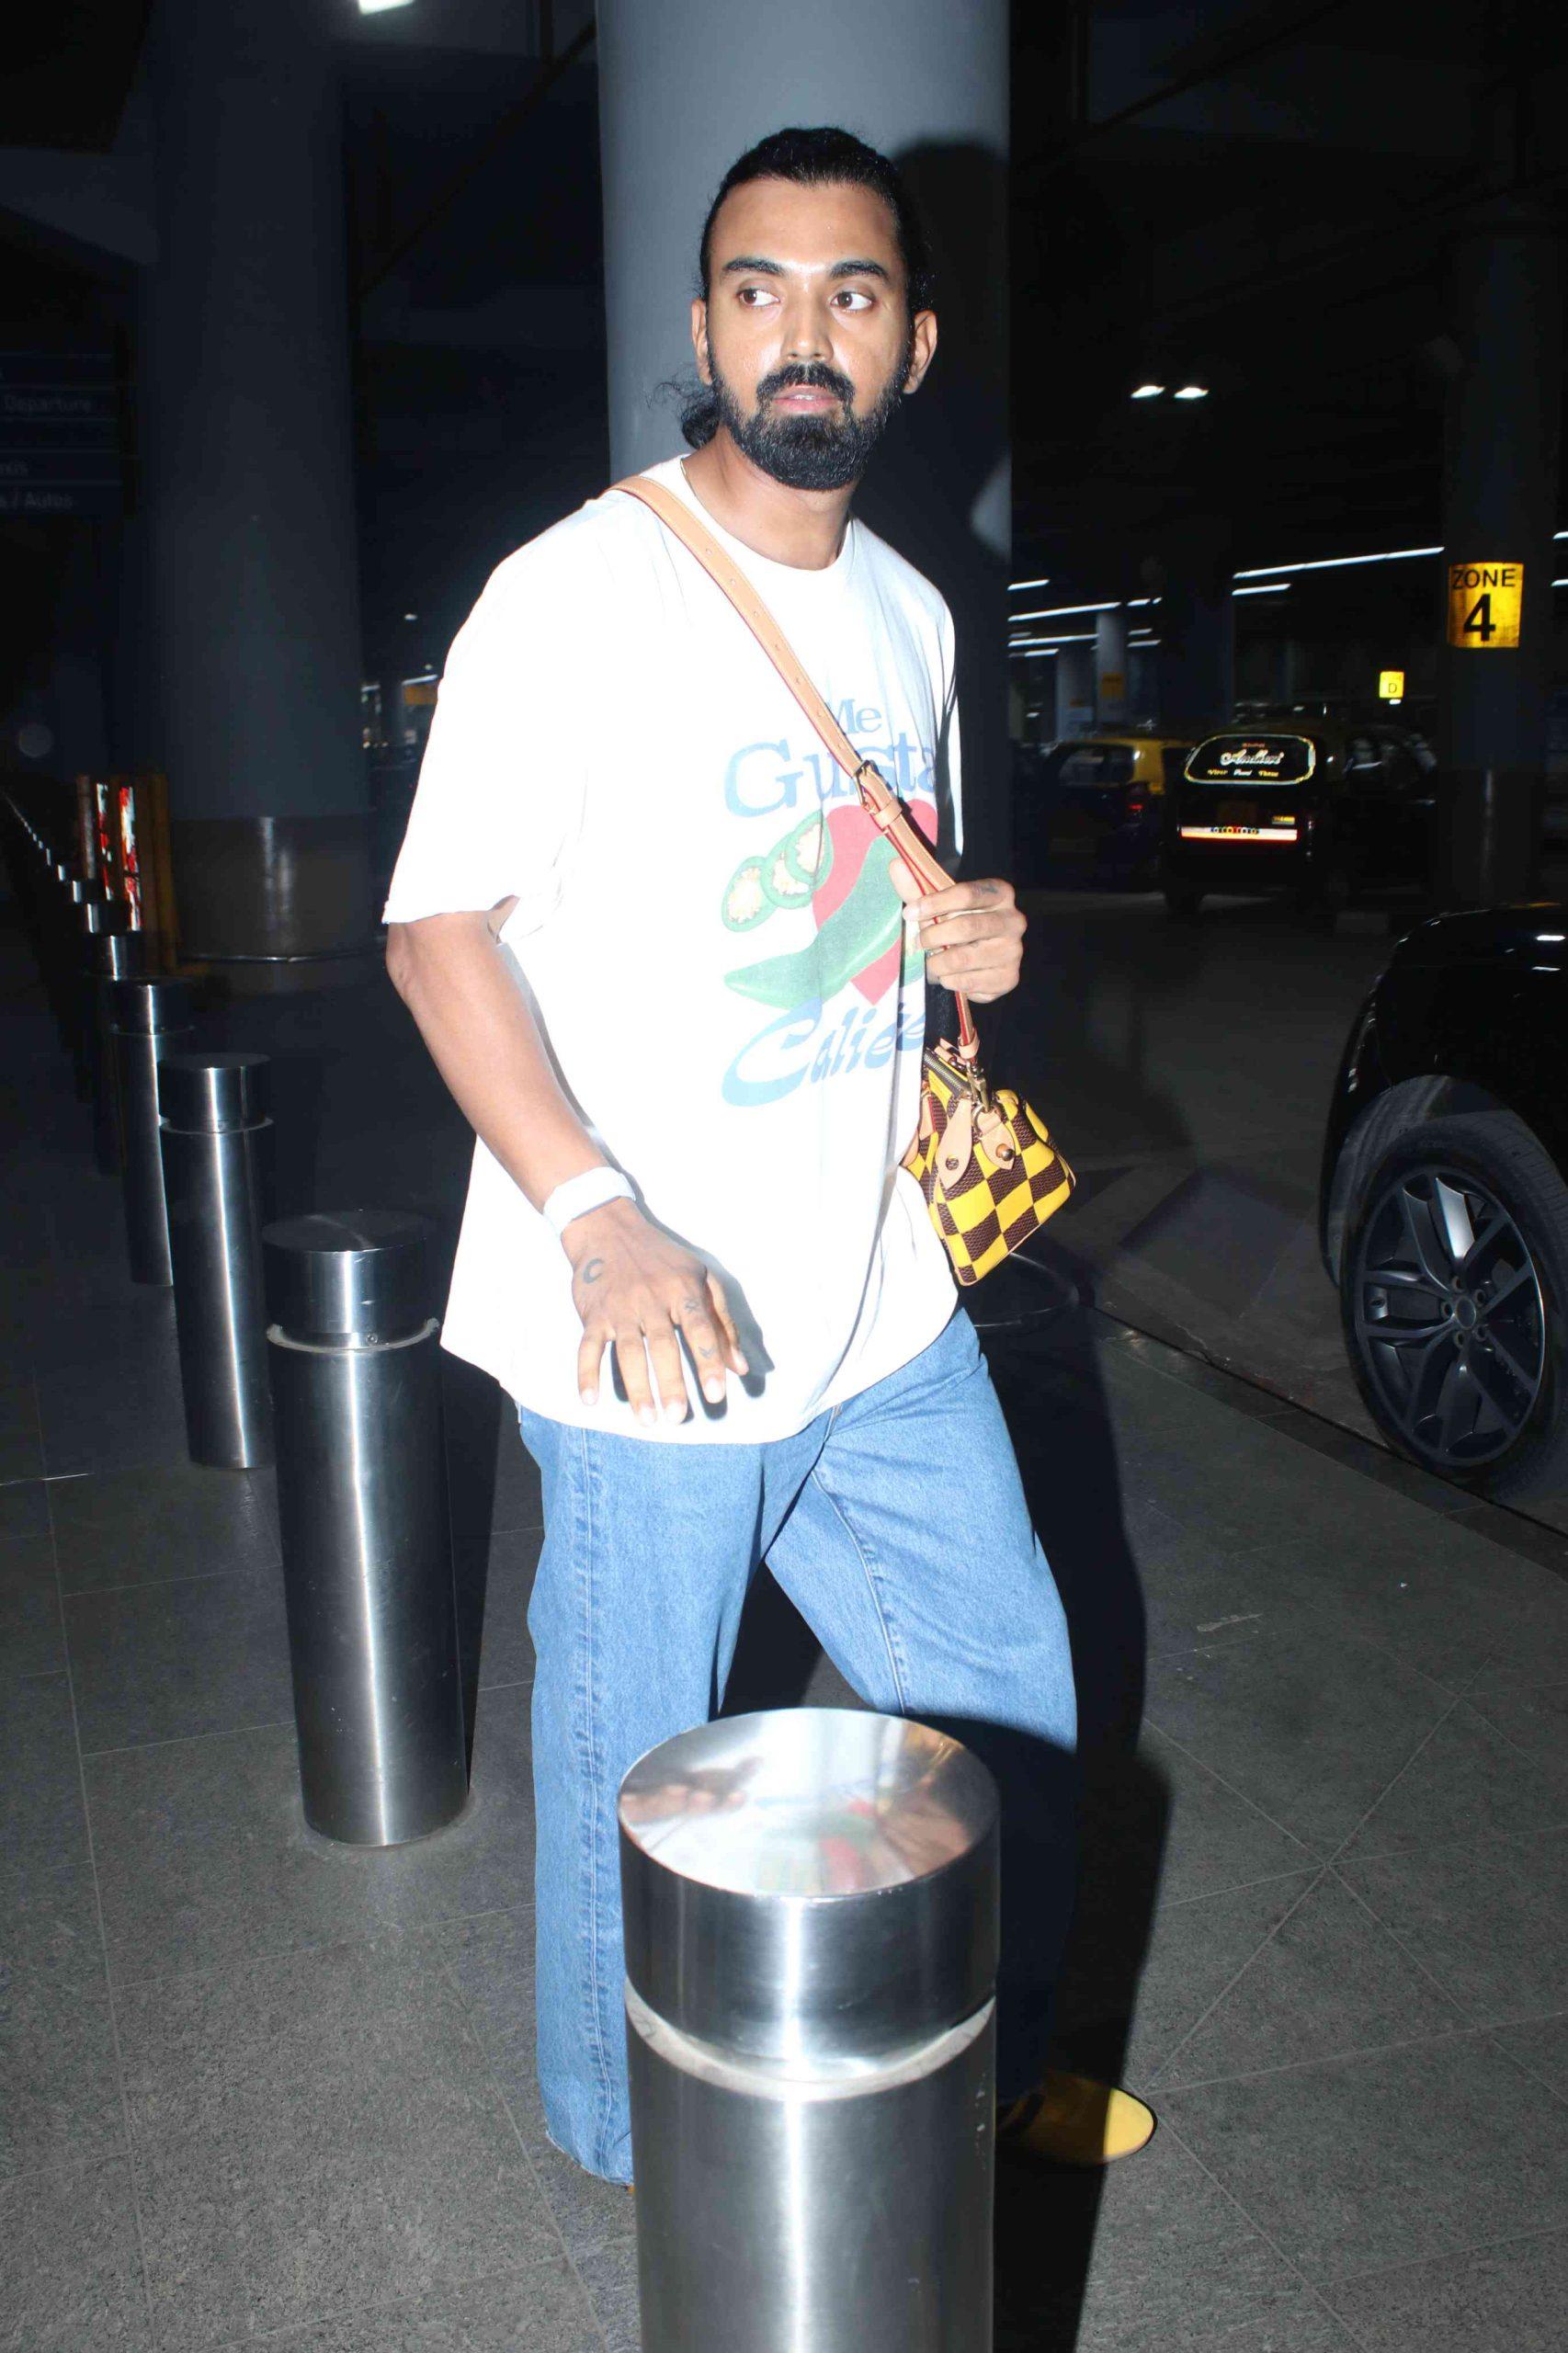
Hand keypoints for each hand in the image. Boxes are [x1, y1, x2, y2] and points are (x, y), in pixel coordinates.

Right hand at [563, 1197, 748, 1424]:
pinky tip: (590, 1399)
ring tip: (646, 1419)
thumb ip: (722, 1322)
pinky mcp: (593, 1313)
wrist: (609, 1229)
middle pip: (663, 1345)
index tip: (715, 1394)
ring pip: (628, 1350)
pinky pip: (587, 1346)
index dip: (708, 1361)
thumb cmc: (663, 1260)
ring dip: (636, 1386)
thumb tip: (739, 1367)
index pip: (700, 1329)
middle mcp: (651, 1299)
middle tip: (677, 1417)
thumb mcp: (701, 1279)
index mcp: (683, 1290)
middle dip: (671, 1382)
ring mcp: (620, 1307)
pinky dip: (586, 1372)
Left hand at [891, 861, 1026, 1002]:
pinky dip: (949, 981)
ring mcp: (1014, 951)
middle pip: (966, 927)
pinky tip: (948, 975)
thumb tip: (895, 864)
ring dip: (937, 963)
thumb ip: (917, 888)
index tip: (910, 913)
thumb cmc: (957, 923)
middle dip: (934, 937)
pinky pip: (968, 982)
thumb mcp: (938, 904)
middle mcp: (1014, 920)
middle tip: (918, 942)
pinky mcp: (1009, 978)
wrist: (980, 960)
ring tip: (931, 962)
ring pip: (963, 959)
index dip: (935, 903)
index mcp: (1000, 893)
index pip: (967, 894)